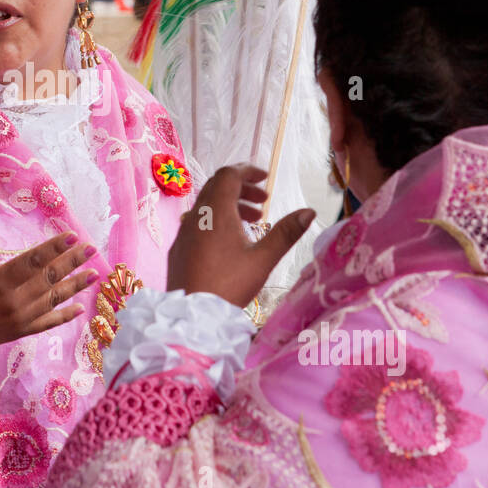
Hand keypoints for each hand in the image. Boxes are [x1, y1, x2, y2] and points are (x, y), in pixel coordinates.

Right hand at [0, 214, 94, 379]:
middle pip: (50, 278)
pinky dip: (64, 316)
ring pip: (53, 300)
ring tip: (95, 274)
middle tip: (93, 249)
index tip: (74, 236)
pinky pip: (46, 324)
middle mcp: (14, 301)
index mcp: (0, 280)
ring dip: (76, 286)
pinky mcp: (18, 333)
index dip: (55, 247)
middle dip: (73, 262)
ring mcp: (18, 319)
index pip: (34, 260)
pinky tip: (80, 308)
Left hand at [166, 164, 314, 308]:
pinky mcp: (178, 249)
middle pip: (216, 187)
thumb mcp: (263, 259)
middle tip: (263, 202)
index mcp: (216, 213)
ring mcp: (183, 232)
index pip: (228, 175)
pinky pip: (197, 223)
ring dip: (229, 206)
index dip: (247, 171)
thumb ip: (286, 233)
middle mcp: (196, 217)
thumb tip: (309, 211)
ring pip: (206, 206)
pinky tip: (229, 242)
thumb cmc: (229, 286)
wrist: (193, 315)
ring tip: (253, 222)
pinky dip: (214, 221)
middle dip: (241, 188)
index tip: (265, 179)